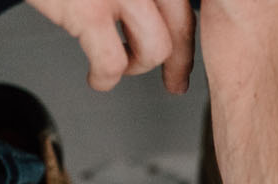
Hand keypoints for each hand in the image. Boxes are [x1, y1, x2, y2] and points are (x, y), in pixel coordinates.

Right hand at [27, 0, 194, 93]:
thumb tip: (156, 11)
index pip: (184, 3)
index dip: (188, 33)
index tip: (186, 53)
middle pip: (181, 24)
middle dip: (179, 62)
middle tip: (174, 82)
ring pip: (156, 48)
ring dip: (138, 65)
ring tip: (121, 66)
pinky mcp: (88, 11)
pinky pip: (111, 62)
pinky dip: (105, 78)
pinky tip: (97, 78)